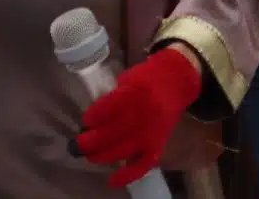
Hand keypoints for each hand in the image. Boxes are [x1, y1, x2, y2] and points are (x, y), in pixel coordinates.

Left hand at [77, 44, 200, 183]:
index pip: (106, 111)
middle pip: (108, 135)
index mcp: (136, 94)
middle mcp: (143, 116)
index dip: (92, 117)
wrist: (180, 82)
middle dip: (89, 142)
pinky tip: (111, 180)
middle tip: (79, 142)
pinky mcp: (158, 145)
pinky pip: (142, 164)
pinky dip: (127, 175)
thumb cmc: (150, 78)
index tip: (87, 120)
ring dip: (100, 155)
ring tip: (90, 154)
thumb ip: (113, 96)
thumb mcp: (130, 78)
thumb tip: (94, 116)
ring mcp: (150, 134)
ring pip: (119, 151)